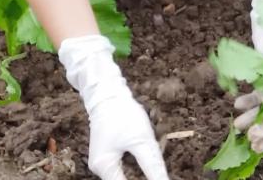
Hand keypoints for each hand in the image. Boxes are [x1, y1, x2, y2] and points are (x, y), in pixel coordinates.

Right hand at [58, 34, 168, 179]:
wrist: (107, 92)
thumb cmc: (123, 113)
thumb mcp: (142, 140)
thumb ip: (153, 166)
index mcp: (105, 167)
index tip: (163, 179)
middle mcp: (99, 169)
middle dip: (143, 176)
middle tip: (158, 166)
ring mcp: (101, 163)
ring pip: (124, 177)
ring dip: (140, 173)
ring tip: (152, 159)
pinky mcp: (106, 156)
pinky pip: (122, 168)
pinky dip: (134, 166)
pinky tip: (143, 157)